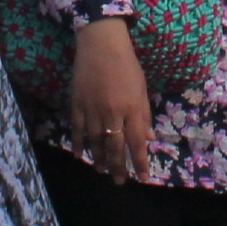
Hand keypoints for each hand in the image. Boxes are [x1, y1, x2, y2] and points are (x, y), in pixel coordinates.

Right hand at [70, 18, 151, 183]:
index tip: (143, 178)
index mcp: (132, 108)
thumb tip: (149, 138)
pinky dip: (79, 144)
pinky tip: (80, 155)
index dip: (140, 163)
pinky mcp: (77, 104)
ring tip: (102, 170)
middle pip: (115, 148)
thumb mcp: (142, 88)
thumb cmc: (126, 64)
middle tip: (119, 182)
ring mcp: (93, 110)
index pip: (137, 143)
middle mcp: (113, 113)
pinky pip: (78, 130)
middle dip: (119, 168)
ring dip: (99, 159)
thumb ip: (144, 114)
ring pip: (96, 142)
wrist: (101, 44)